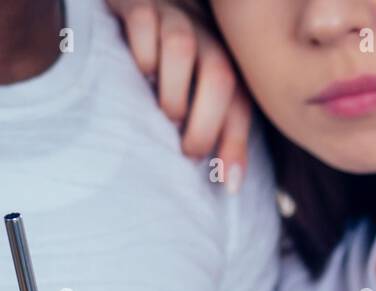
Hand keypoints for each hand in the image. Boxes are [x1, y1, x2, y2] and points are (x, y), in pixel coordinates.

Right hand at [107, 0, 251, 188]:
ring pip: (182, 48)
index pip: (240, 106)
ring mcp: (174, 20)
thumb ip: (217, 132)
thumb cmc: (173, 64)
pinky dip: (140, 53)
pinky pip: (143, 23)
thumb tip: (231, 186)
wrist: (151, 0)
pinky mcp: (140, 6)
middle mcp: (205, 41)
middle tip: (187, 151)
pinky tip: (135, 71)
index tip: (228, 185)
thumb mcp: (197, 95)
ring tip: (163, 113)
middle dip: (205, 123)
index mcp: (224, 65)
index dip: (237, 146)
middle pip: (219, 77)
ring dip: (172, 91)